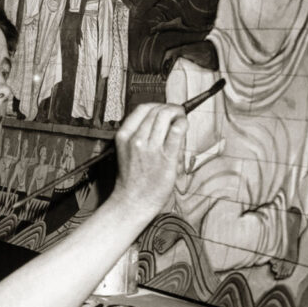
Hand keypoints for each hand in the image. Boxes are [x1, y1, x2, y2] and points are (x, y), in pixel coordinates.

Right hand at [112, 102, 186, 220]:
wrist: (133, 201)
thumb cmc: (133, 178)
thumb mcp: (127, 150)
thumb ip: (140, 134)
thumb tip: (162, 119)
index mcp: (124, 135)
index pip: (142, 109)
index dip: (158, 105)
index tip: (166, 108)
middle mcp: (136, 139)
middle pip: (156, 110)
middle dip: (171, 108)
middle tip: (178, 113)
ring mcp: (150, 148)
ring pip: (166, 116)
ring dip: (178, 114)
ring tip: (182, 119)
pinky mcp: (165, 157)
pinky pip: (176, 132)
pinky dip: (182, 124)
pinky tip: (184, 126)